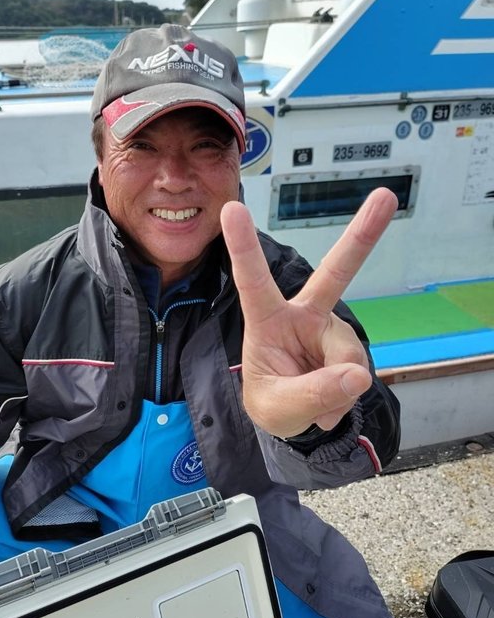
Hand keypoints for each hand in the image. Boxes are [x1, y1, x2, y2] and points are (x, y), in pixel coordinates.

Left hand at [221, 188, 397, 437]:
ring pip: (349, 355)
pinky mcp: (348, 346)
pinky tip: (329, 401)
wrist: (292, 419)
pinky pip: (357, 373)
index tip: (232, 209)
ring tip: (314, 403)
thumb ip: (312, 394)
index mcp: (266, 320)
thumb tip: (358, 375)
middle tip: (385, 197)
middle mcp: (302, 315)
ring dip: (337, 387)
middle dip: (362, 236)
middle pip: (334, 274)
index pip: (252, 281)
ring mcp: (329, 329)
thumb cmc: (271, 403)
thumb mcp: (278, 408)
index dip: (243, 247)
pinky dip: (344, 395)